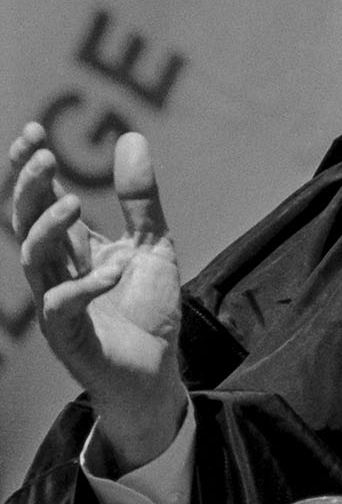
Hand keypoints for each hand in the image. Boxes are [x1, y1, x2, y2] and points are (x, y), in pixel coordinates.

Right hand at [10, 123, 185, 471]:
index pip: (38, 202)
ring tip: (76, 203)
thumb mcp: (152, 244)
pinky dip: (87, 284)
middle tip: (45, 156)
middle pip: (24, 223)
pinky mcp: (70, 337)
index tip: (32, 132)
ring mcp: (57, 304)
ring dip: (48, 228)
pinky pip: (62, 306)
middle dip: (28, 188)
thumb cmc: (146, 310)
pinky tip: (115, 269)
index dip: (28, 169)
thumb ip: (140, 199)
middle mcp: (54, 272)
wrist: (156, 372)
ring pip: (32, 260)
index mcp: (70, 248)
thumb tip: (131, 137)